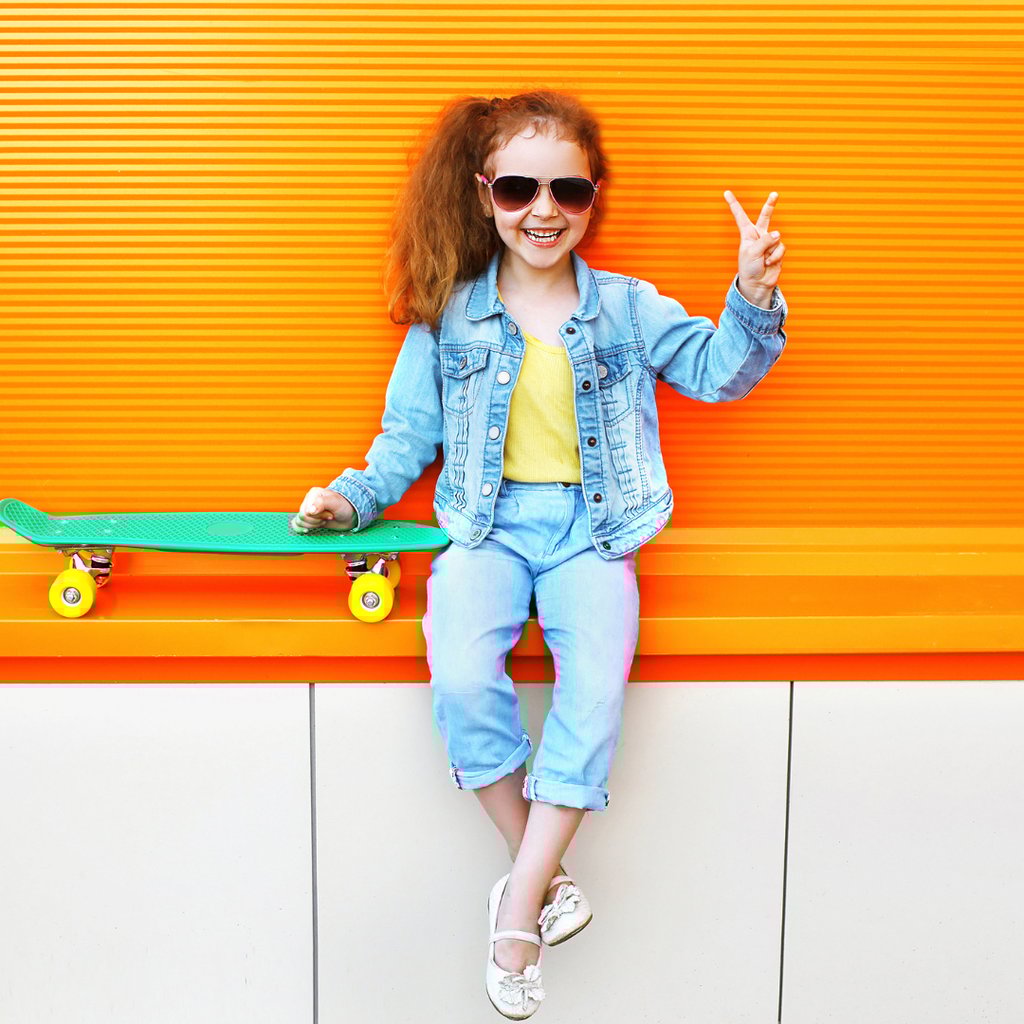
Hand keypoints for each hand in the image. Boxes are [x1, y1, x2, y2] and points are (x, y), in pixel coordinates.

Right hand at [290, 486, 355, 533]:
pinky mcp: (308, 519)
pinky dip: (301, 529)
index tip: (330, 514)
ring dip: (313, 525)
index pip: (307, 511)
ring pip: (299, 522)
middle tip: (328, 517)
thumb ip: (321, 503)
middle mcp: (308, 501)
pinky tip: (308, 530)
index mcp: (313, 494)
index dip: (319, 516)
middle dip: (317, 521)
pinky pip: (296, 525)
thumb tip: (309, 511)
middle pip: (302, 517)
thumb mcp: (335, 502)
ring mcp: (307, 510)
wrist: (349, 515)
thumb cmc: (343, 506)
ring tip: (324, 520)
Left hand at [723, 190, 785, 305]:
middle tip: (775, 194)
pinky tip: (769, 263)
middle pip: (765, 216)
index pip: (740, 216)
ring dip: (770, 251)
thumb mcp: (752, 252)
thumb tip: (778, 233)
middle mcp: (759, 235)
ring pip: (776, 238)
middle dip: (770, 205)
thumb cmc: (749, 268)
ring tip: (763, 260)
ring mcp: (769, 242)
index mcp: (747, 234)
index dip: (733, 204)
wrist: (757, 284)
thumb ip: (765, 240)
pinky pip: (781, 248)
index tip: (726, 193)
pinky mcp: (778, 250)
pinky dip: (775, 256)